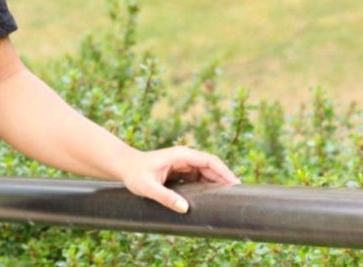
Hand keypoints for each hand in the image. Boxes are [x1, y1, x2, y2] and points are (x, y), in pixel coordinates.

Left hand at [119, 146, 240, 213]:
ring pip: (207, 173)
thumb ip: (165, 197)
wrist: (123, 166)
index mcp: (180, 155)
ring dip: (218, 184)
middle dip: (225, 179)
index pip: (209, 161)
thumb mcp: (147, 186)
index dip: (224, 171)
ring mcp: (183, 164)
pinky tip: (215, 198)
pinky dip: (209, 186)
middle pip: (211, 167)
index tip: (235, 184)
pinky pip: (200, 178)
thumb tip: (185, 208)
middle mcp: (184, 157)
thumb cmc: (134, 173)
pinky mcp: (181, 172)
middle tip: (238, 196)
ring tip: (230, 199)